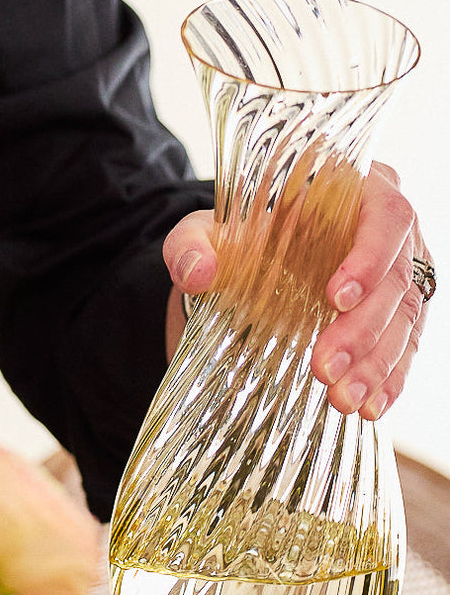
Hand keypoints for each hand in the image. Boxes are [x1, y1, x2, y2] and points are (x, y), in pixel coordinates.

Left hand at [162, 162, 431, 419]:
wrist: (240, 267)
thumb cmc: (231, 237)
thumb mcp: (198, 232)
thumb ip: (189, 245)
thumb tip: (197, 273)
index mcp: (355, 189)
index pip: (385, 212)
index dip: (370, 256)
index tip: (336, 296)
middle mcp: (389, 230)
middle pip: (396, 278)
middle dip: (363, 329)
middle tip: (324, 367)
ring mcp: (399, 274)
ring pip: (405, 319)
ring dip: (377, 364)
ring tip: (344, 399)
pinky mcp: (397, 314)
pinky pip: (404, 348)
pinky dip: (389, 379)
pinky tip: (370, 406)